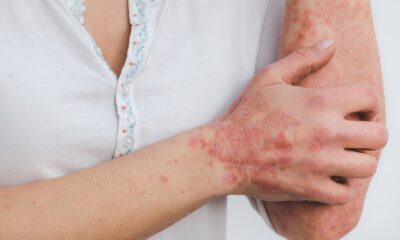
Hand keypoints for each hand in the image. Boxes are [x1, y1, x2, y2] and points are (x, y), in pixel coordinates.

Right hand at [190, 40, 387, 204]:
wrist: (224, 153)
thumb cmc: (245, 116)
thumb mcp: (269, 78)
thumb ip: (303, 59)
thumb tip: (329, 44)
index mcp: (319, 103)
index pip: (370, 98)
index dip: (369, 103)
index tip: (359, 110)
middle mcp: (326, 134)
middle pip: (379, 136)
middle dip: (370, 133)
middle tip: (354, 134)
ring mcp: (320, 164)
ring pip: (368, 167)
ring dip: (359, 161)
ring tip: (344, 156)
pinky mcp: (310, 188)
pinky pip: (345, 193)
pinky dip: (341, 187)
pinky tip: (327, 176)